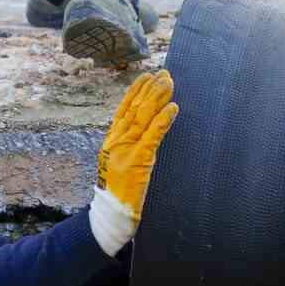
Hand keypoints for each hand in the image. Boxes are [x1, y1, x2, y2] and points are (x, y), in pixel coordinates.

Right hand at [89, 71, 178, 255]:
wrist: (112, 211)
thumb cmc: (119, 189)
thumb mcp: (121, 161)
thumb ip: (130, 144)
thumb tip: (145, 128)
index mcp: (112, 139)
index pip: (124, 108)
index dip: (135, 91)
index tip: (146, 76)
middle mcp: (117, 140)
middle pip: (135, 108)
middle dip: (150, 89)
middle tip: (164, 74)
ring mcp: (127, 149)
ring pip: (143, 116)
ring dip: (158, 97)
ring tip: (169, 83)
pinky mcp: (139, 159)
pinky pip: (153, 135)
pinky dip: (163, 119)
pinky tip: (172, 108)